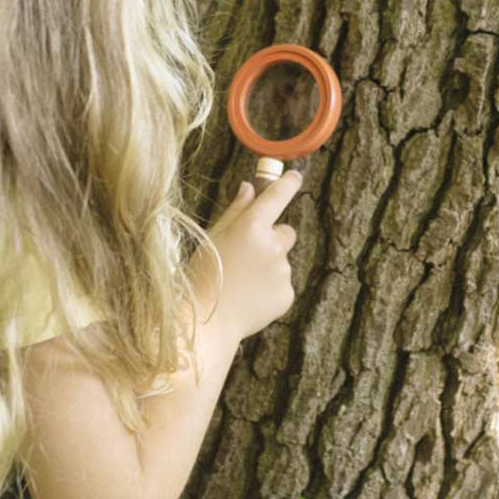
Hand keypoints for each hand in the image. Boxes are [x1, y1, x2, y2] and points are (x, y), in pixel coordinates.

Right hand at [189, 170, 302, 343]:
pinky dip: (270, 288)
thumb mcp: (213, 237)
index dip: (288, 184)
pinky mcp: (287, 294)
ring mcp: (282, 271)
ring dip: (268, 266)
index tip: (295, 177)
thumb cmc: (204, 274)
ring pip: (281, 261)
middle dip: (272, 239)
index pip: (277, 197)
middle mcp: (272, 246)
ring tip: (242, 281)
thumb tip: (250, 187)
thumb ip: (236, 210)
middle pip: (285, 232)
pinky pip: (282, 284)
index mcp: (251, 227)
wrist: (207, 321)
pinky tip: (249, 296)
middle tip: (247, 254)